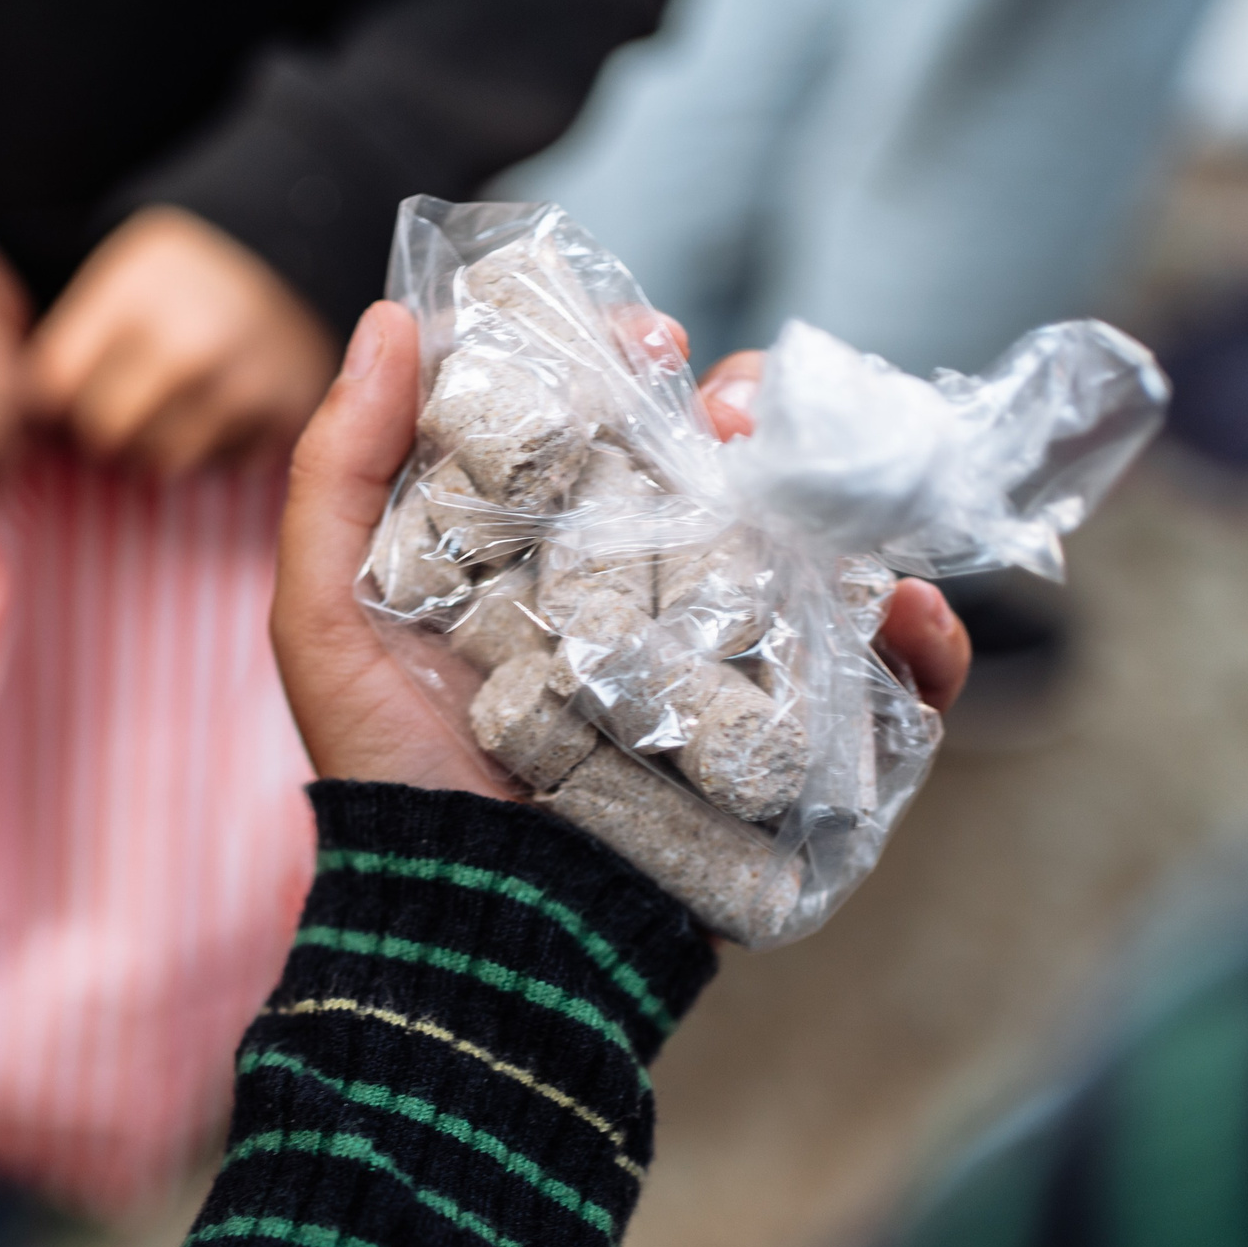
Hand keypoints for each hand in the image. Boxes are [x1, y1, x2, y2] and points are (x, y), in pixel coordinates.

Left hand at [29, 205, 336, 472]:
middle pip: (103, 433)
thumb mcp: (121, 279)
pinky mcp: (281, 419)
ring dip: (158, 444)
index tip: (72, 388)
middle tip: (131, 397)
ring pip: (157, 461)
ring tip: (178, 402)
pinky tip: (226, 408)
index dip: (55, 397)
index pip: (54, 388)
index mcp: (134, 292)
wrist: (294, 258)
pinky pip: (217, 468)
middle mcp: (187, 340)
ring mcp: (239, 384)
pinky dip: (216, 449)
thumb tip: (16, 424)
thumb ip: (69, 342)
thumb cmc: (185, 280)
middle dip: (107, 424)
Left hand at [273, 306, 971, 796]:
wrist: (469, 927)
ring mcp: (722, 675)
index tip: (644, 331)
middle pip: (718, 478)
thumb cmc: (390, 776)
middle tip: (740, 396)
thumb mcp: (327, 621)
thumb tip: (392, 319)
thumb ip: (340, 473)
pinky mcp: (787, 754)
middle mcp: (641, 606)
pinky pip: (882, 692)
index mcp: (543, 560)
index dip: (629, 366)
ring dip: (843, 498)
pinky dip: (919, 643)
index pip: (604, 434)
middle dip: (748, 413)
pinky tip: (911, 609)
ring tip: (828, 476)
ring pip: (811, 559)